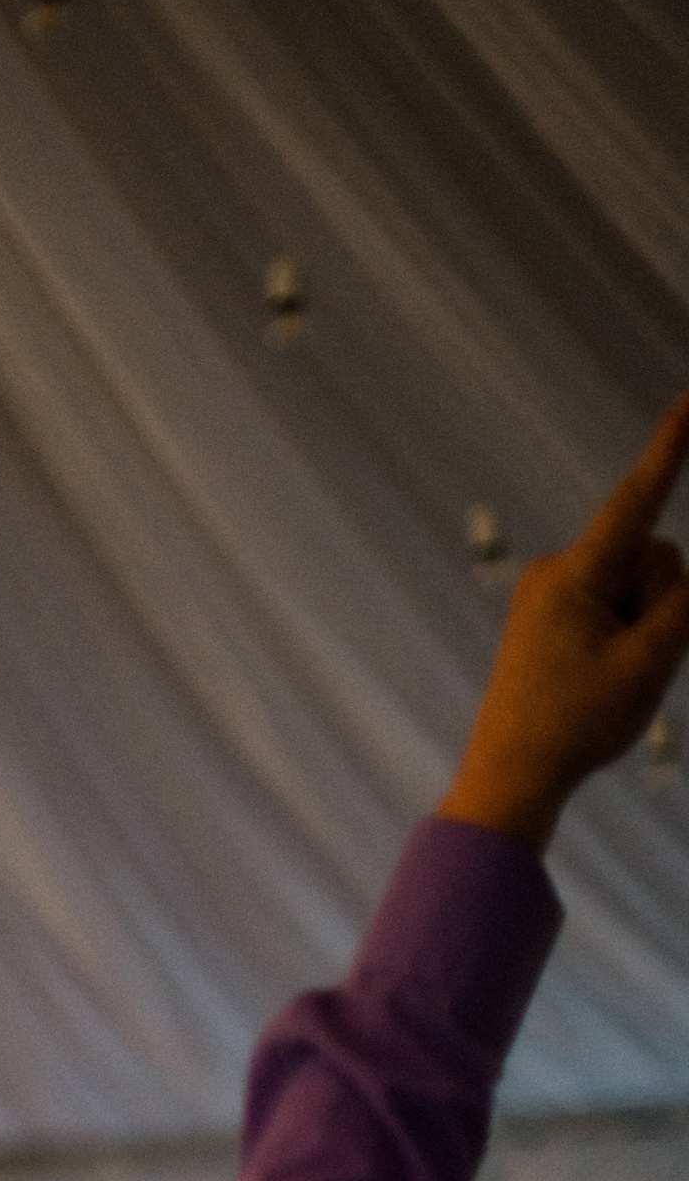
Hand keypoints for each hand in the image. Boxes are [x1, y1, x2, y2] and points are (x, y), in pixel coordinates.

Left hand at [440, 395, 688, 850]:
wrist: (510, 779)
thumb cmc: (576, 726)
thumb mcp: (651, 661)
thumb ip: (685, 603)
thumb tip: (676, 571)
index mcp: (574, 574)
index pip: (637, 498)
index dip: (670, 447)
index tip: (688, 400)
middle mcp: (556, 571)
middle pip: (652, 559)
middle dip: (661, 603)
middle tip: (622, 668)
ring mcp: (550, 593)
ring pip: (636, 589)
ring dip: (643, 627)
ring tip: (603, 679)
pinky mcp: (551, 616)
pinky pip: (613, 610)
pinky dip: (624, 638)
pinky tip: (598, 677)